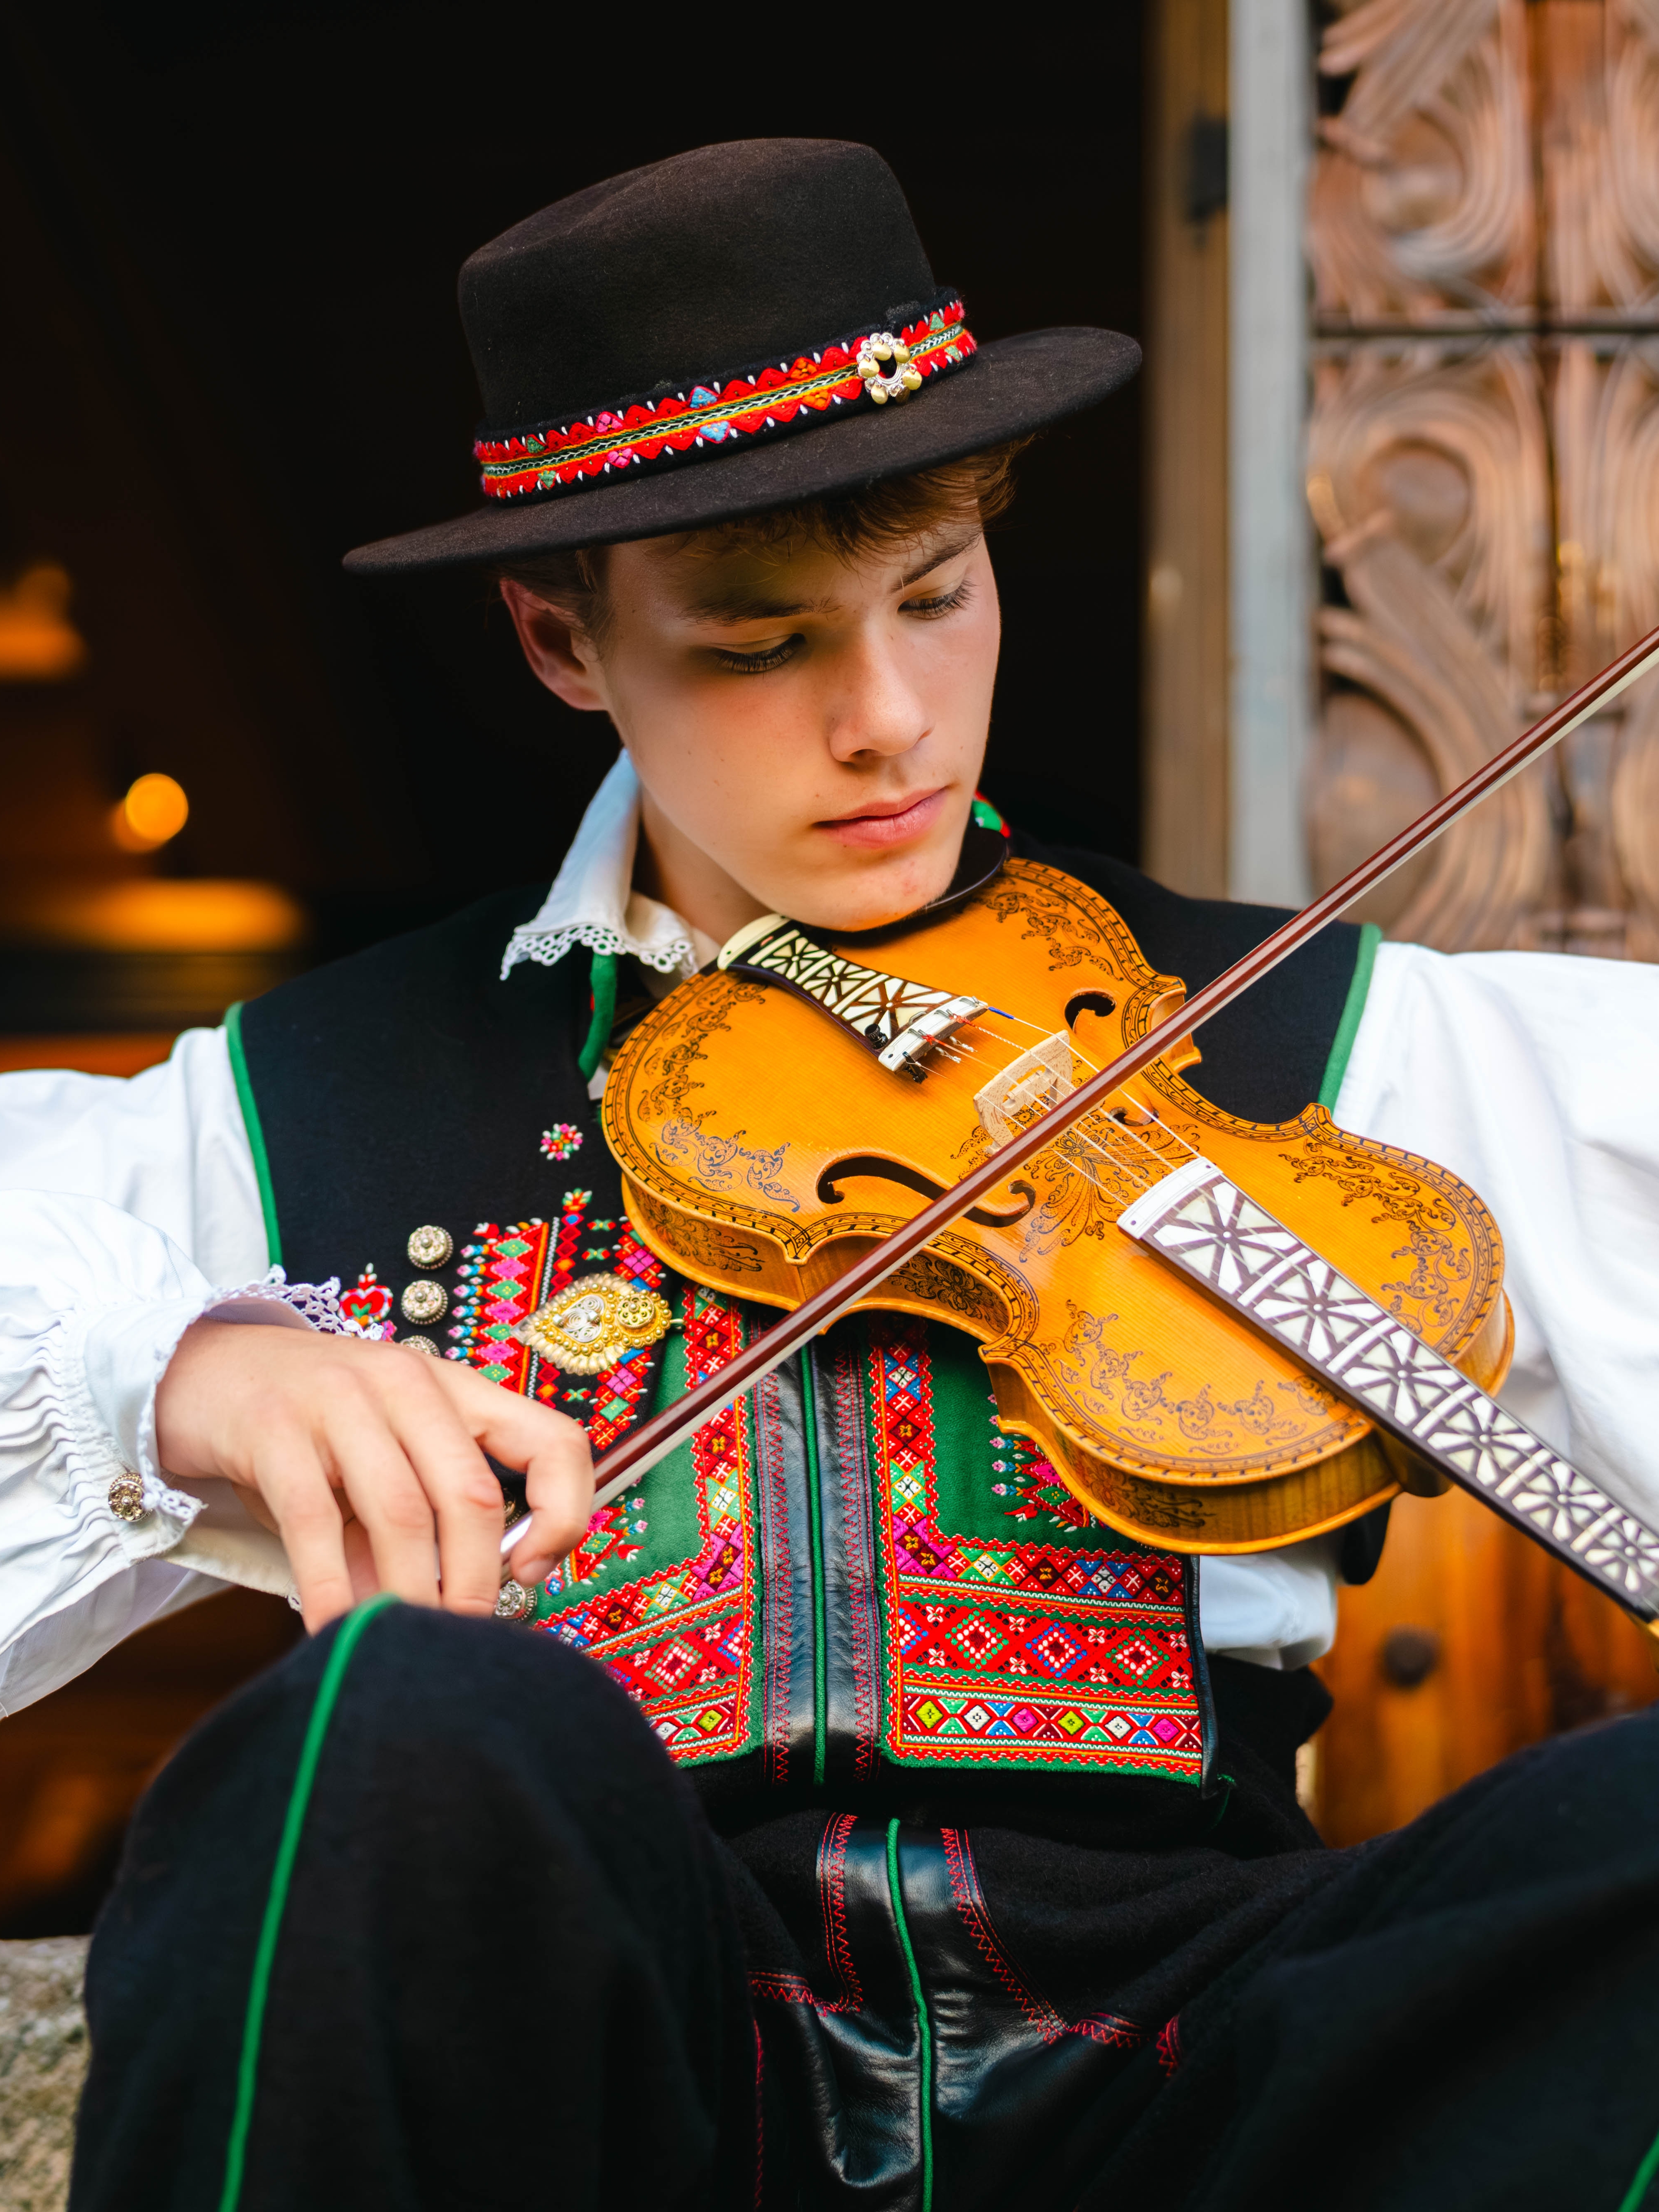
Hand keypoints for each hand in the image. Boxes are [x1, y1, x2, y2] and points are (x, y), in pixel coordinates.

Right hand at [154, 1320, 592, 1630]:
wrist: (205, 1370)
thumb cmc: (314, 1430)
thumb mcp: (386, 1459)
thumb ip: (425, 1525)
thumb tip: (455, 1616)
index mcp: (456, 1389)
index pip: (554, 1441)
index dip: (563, 1513)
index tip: (533, 1572)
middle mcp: (407, 1383)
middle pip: (471, 1496)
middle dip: (474, 1583)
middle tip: (462, 1636)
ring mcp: (340, 1399)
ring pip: (400, 1513)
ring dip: (410, 1595)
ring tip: (406, 1644)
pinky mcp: (274, 1427)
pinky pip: (315, 1523)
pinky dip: (332, 1589)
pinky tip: (336, 1631)